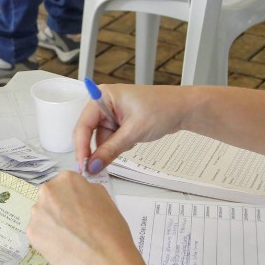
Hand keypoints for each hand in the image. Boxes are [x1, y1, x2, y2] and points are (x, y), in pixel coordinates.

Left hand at [27, 172, 142, 264]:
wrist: (105, 261)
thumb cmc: (110, 231)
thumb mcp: (106, 199)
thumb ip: (88, 191)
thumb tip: (79, 194)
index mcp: (67, 179)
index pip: (65, 184)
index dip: (73, 198)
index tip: (78, 209)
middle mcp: (48, 192)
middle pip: (50, 198)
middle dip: (59, 209)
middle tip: (74, 225)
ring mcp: (37, 213)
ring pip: (43, 215)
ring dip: (52, 223)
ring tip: (70, 238)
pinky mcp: (32, 232)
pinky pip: (39, 232)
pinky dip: (48, 239)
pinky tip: (63, 246)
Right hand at [73, 84, 190, 173]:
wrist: (183, 109)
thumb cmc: (163, 108)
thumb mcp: (133, 132)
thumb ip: (110, 150)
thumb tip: (93, 165)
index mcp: (103, 96)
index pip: (83, 125)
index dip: (81, 147)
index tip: (82, 165)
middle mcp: (104, 103)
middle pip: (89, 133)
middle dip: (97, 150)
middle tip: (96, 168)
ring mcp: (112, 113)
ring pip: (101, 139)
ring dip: (112, 148)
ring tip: (131, 141)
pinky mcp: (120, 122)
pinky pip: (111, 139)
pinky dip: (119, 145)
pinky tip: (133, 140)